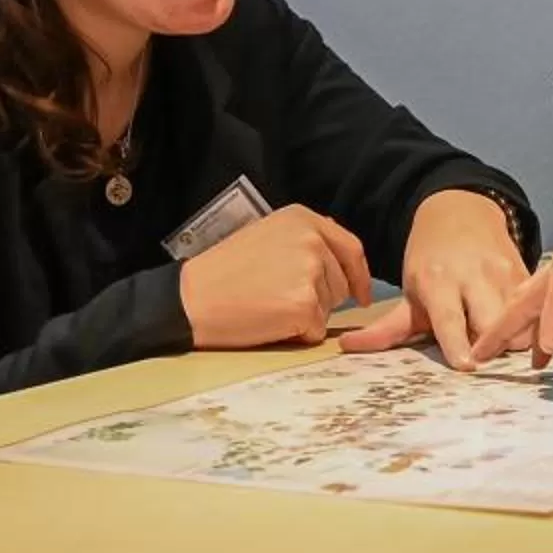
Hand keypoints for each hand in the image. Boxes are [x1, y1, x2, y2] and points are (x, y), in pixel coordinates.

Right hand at [180, 204, 371, 348]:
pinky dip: (298, 334)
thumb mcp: (265, 234)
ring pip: (330, 307)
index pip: (350, 248)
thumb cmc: (222, 272)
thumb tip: (337, 252)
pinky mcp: (305, 304)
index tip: (360, 294)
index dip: (358, 275)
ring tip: (269, 306)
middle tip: (279, 300)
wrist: (192, 298)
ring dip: (308, 315)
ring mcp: (310, 272)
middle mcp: (312, 240)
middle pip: (342, 282)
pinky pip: (316, 330)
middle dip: (322, 298)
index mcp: (302, 218)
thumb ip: (303, 239)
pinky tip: (268, 322)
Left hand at [342, 190, 531, 367]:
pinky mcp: (527, 273)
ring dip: (514, 338)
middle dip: (494, 345)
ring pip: (519, 317)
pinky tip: (521, 331)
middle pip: (493, 322)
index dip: (458, 343)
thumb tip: (347, 347)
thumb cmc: (431, 261)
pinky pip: (535, 308)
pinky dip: (531, 324)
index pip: (450, 319)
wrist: (460, 213)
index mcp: (439, 282)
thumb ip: (386, 328)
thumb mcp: (409, 291)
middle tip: (486, 359)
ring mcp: (504, 274)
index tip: (467, 365)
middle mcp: (474, 276)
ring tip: (503, 346)